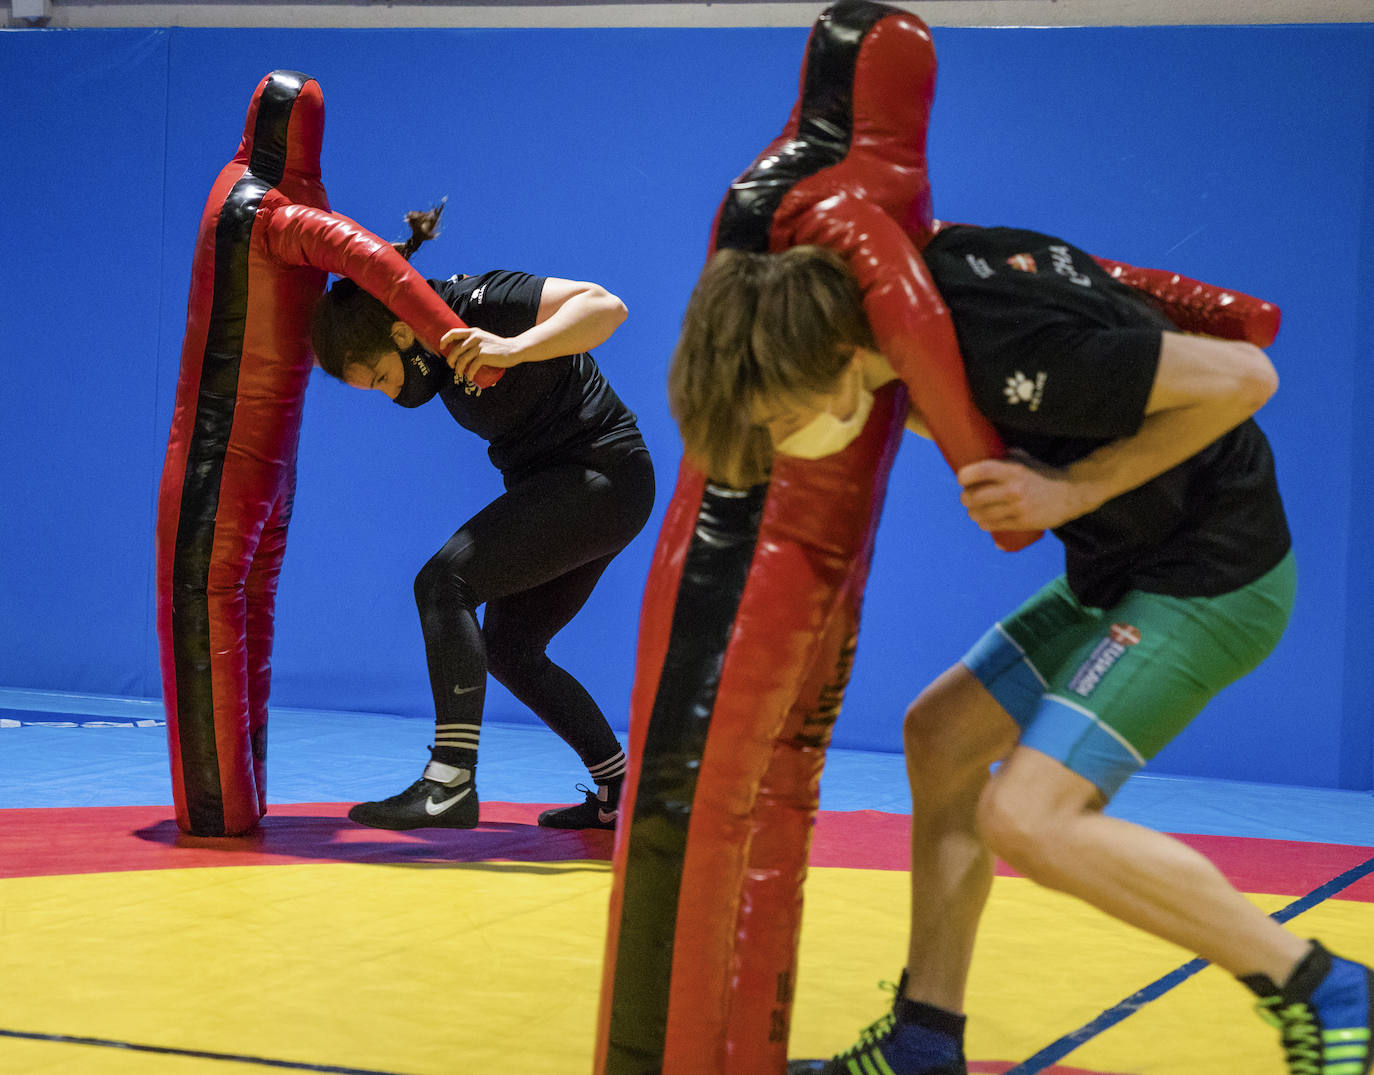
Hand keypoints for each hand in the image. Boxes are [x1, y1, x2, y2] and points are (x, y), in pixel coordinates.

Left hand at [441, 327, 523, 382]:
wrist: (513, 349)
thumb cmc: (498, 347)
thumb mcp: (484, 339)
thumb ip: (475, 341)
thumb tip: (462, 350)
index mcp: (473, 332)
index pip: (453, 333)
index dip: (444, 340)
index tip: (442, 347)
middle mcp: (475, 337)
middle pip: (455, 350)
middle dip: (451, 360)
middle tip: (452, 366)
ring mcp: (479, 346)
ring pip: (462, 360)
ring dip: (458, 369)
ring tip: (459, 374)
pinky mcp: (484, 356)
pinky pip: (472, 366)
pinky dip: (469, 374)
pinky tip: (469, 377)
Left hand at [956, 455, 1092, 531]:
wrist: (1071, 493)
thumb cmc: (1043, 473)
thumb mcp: (1026, 460)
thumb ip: (1005, 458)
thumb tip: (982, 453)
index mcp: (1013, 470)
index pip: (980, 471)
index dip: (964, 476)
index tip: (961, 479)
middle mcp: (1014, 489)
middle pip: (974, 497)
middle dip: (965, 498)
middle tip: (967, 497)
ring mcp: (1018, 508)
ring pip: (981, 514)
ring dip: (972, 513)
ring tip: (973, 510)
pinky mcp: (1023, 522)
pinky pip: (993, 525)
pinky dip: (984, 523)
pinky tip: (982, 520)